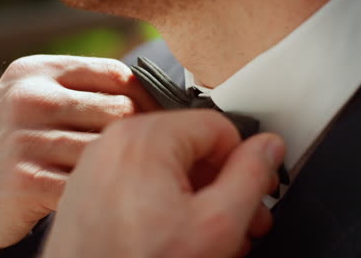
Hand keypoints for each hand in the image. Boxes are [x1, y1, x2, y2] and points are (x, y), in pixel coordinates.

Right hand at [0, 55, 158, 251]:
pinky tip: (99, 193)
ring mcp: (25, 140)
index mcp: (37, 72)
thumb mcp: (31, 102)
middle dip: (141, 134)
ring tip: (125, 175)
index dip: (147, 98)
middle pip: (120, 110)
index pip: (117, 74)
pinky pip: (89, 182)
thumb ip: (78, 92)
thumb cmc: (7, 146)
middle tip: (149, 153)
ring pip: (109, 149)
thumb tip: (144, 97)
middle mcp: (30, 99)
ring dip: (122, 166)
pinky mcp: (24, 181)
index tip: (158, 120)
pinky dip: (101, 189)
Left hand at [43, 110, 284, 257]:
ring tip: (209, 232)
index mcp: (144, 138)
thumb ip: (250, 177)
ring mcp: (99, 165)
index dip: (242, 161)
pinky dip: (164, 201)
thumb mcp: (216, 225)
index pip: (218, 126)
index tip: (249, 188)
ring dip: (196, 195)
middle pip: (192, 146)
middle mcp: (115, 143)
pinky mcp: (92, 188)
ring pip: (168, 164)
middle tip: (239, 216)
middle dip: (222, 182)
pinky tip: (176, 233)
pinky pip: (141, 180)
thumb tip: (268, 148)